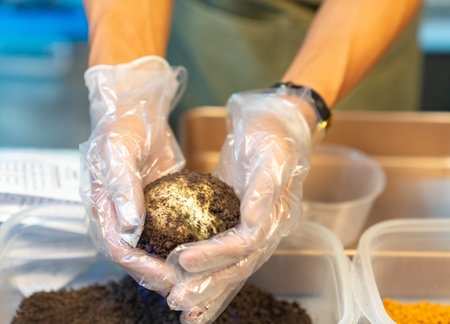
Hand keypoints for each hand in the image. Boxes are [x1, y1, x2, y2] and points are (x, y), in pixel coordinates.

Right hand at [80, 56, 185, 294]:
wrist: (134, 108)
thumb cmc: (121, 126)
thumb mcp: (118, 153)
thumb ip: (122, 190)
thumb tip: (129, 229)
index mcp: (101, 206)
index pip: (117, 247)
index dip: (140, 266)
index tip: (166, 276)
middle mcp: (116, 214)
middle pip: (133, 255)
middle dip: (156, 273)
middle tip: (184, 284)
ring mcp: (135, 210)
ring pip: (149, 246)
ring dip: (168, 263)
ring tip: (193, 275)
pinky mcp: (153, 203)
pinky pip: (164, 228)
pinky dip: (178, 241)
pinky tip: (199, 247)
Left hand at [166, 87, 313, 322]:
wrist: (275, 124)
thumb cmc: (272, 135)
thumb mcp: (272, 152)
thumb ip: (265, 186)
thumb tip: (254, 219)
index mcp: (277, 214)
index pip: (246, 244)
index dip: (216, 255)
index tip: (183, 260)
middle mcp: (267, 228)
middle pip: (238, 265)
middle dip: (209, 285)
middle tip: (177, 301)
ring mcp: (253, 228)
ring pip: (232, 267)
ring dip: (209, 290)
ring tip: (182, 310)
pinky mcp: (238, 223)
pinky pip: (224, 254)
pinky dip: (209, 274)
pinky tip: (190, 284)